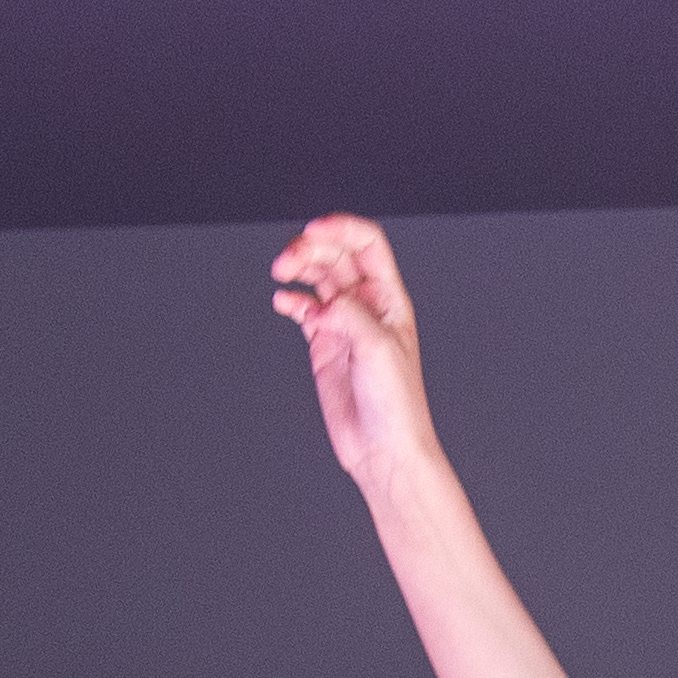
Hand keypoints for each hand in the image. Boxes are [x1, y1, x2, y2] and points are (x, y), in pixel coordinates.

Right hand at [269, 214, 440, 481]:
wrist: (383, 449)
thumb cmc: (396, 404)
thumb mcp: (378, 349)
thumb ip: (351, 315)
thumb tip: (324, 303)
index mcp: (389, 298)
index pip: (366, 245)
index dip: (341, 229)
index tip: (313, 229)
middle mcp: (366, 305)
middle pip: (336, 256)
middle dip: (310, 249)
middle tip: (287, 260)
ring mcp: (344, 323)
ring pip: (317, 278)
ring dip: (298, 269)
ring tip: (281, 274)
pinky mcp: (324, 344)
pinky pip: (304, 309)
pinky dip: (291, 300)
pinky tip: (283, 302)